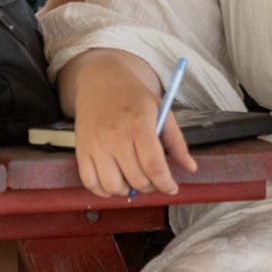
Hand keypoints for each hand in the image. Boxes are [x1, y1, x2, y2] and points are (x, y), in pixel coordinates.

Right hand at [72, 92, 196, 197]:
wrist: (100, 81)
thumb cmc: (132, 97)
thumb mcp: (161, 110)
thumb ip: (176, 142)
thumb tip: (190, 168)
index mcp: (138, 124)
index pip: (154, 166)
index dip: (165, 183)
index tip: (171, 188)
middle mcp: (115, 136)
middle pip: (137, 180)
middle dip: (151, 187)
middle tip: (153, 180)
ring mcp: (96, 144)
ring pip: (113, 186)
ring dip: (127, 191)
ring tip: (132, 180)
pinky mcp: (81, 150)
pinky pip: (90, 183)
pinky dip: (103, 190)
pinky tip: (113, 182)